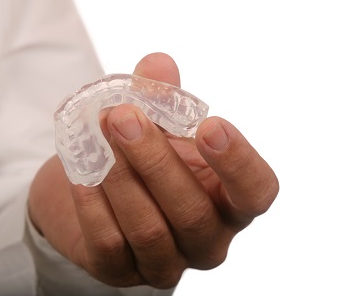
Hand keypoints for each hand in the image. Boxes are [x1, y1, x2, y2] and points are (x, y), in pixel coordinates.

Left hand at [29, 52, 278, 288]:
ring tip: (98, 133)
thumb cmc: (143, 156)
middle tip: (123, 116)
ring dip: (121, 177)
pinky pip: (110, 244)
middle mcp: (206, 239)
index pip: (256, 192)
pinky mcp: (122, 272)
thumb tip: (158, 64)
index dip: (238, 162)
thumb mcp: (159, 125)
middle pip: (192, 212)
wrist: (98, 190)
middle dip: (155, 160)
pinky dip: (94, 205)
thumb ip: (161, 97)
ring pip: (150, 230)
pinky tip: (81, 173)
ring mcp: (165, 263)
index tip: (210, 124)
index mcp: (228, 201)